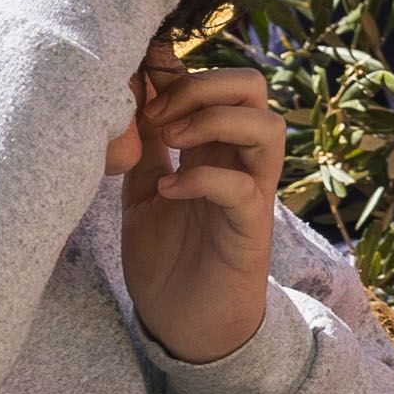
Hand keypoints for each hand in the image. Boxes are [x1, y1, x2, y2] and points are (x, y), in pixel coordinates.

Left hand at [112, 56, 281, 363]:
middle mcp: (240, 161)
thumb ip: (145, 149)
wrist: (183, 326)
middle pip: (253, 87)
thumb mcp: (143, 192)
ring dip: (213, 122)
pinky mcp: (250, 228)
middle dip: (203, 85)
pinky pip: (242, 186)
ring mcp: (252, 192)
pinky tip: (168, 190)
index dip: (178, 67)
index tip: (135, 73)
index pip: (216, 82)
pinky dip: (202, 179)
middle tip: (156, 114)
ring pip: (266, 126)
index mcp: (214, 147)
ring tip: (170, 142)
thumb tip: (127, 96)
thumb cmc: (167, 259)